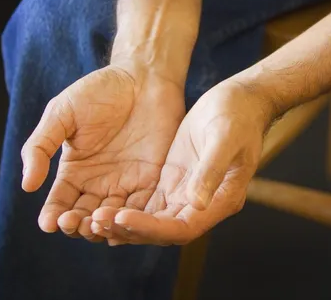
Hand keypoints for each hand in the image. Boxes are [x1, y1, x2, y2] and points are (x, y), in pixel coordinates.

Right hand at [21, 61, 184, 241]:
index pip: (61, 203)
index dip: (54, 216)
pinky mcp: (154, 178)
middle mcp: (100, 183)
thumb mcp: (62, 114)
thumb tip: (27, 186)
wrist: (144, 77)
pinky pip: (145, 206)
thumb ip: (42, 146)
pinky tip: (129, 222)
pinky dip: (137, 218)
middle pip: (87, 217)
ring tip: (98, 225)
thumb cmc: (100, 91)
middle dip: (79, 226)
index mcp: (75, 171)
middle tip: (75, 224)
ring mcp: (127, 182)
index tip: (49, 223)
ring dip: (105, 227)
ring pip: (114, 218)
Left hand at [91, 80, 272, 244]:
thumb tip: (196, 204)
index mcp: (222, 199)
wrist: (240, 100)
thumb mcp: (225, 138)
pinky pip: (146, 203)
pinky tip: (100, 206)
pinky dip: (126, 208)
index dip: (152, 227)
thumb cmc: (239, 116)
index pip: (183, 227)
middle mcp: (203, 204)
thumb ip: (211, 170)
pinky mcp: (173, 180)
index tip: (122, 217)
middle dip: (130, 229)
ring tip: (90, 218)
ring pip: (151, 220)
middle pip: (163, 230)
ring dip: (124, 222)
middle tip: (95, 221)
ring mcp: (186, 193)